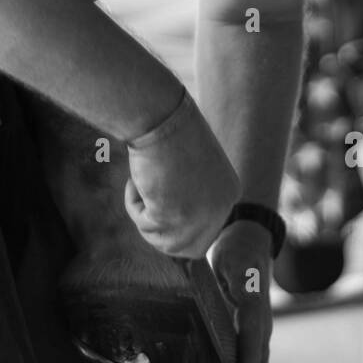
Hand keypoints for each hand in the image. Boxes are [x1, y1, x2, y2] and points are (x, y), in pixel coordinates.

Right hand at [124, 93, 239, 257]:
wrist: (160, 116)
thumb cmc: (170, 131)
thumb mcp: (190, 167)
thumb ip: (189, 194)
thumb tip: (171, 221)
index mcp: (229, 194)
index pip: (203, 232)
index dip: (176, 224)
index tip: (158, 202)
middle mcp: (222, 210)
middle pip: (186, 247)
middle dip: (160, 232)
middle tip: (144, 202)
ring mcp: (200, 217)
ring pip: (163, 242)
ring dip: (144, 216)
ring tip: (141, 182)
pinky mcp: (174, 218)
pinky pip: (144, 225)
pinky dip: (133, 203)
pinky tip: (138, 177)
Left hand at [210, 219, 272, 362]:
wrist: (253, 240)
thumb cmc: (234, 249)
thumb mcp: (223, 260)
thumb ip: (210, 278)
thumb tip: (184, 283)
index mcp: (253, 306)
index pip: (252, 346)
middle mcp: (262, 320)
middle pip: (259, 362)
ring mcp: (262, 325)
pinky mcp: (257, 327)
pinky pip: (258, 359)